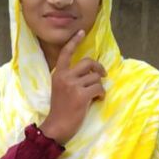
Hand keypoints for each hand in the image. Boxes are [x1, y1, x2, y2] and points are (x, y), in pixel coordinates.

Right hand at [39, 30, 105, 145]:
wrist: (56, 127)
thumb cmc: (60, 110)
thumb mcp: (60, 89)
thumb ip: (70, 79)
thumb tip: (90, 74)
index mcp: (58, 74)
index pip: (66, 53)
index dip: (74, 41)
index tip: (81, 32)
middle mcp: (65, 76)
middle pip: (87, 62)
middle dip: (98, 67)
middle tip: (102, 75)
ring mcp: (73, 85)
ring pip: (95, 77)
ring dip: (99, 85)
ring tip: (96, 94)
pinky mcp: (81, 95)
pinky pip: (98, 88)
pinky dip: (101, 93)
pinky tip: (98, 99)